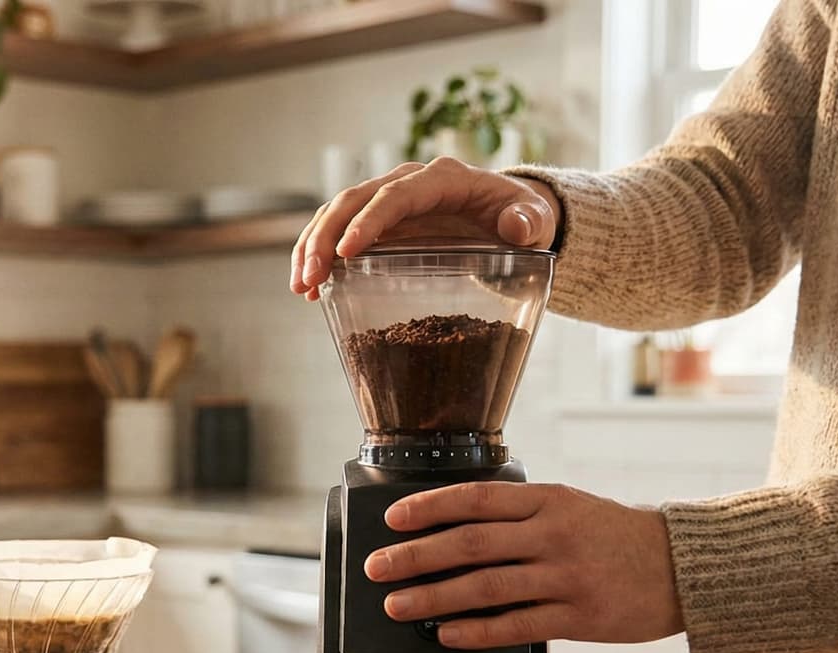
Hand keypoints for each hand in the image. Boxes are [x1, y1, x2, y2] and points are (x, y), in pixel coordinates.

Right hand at [290, 157, 560, 300]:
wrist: (511, 215)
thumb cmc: (522, 218)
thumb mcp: (535, 220)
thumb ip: (529, 223)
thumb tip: (517, 226)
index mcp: (443, 179)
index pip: (396, 195)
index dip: (369, 222)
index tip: (346, 253)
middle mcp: (408, 181)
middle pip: (354, 200)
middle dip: (326, 238)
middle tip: (311, 278)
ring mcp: (388, 198)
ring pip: (337, 213)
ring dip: (312, 247)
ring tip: (301, 287)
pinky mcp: (378, 220)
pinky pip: (339, 230)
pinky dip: (319, 255)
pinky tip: (309, 288)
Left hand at [363, 482, 683, 648]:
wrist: (682, 566)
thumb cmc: (615, 535)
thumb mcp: (570, 506)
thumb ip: (519, 514)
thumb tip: (451, 530)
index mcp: (549, 501)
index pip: (476, 499)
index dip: (429, 507)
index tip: (392, 518)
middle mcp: (554, 535)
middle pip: (470, 544)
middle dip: (415, 556)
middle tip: (378, 567)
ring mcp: (566, 578)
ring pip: (486, 587)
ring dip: (434, 597)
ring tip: (397, 605)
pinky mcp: (579, 618)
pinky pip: (516, 624)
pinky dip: (476, 629)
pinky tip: (446, 633)